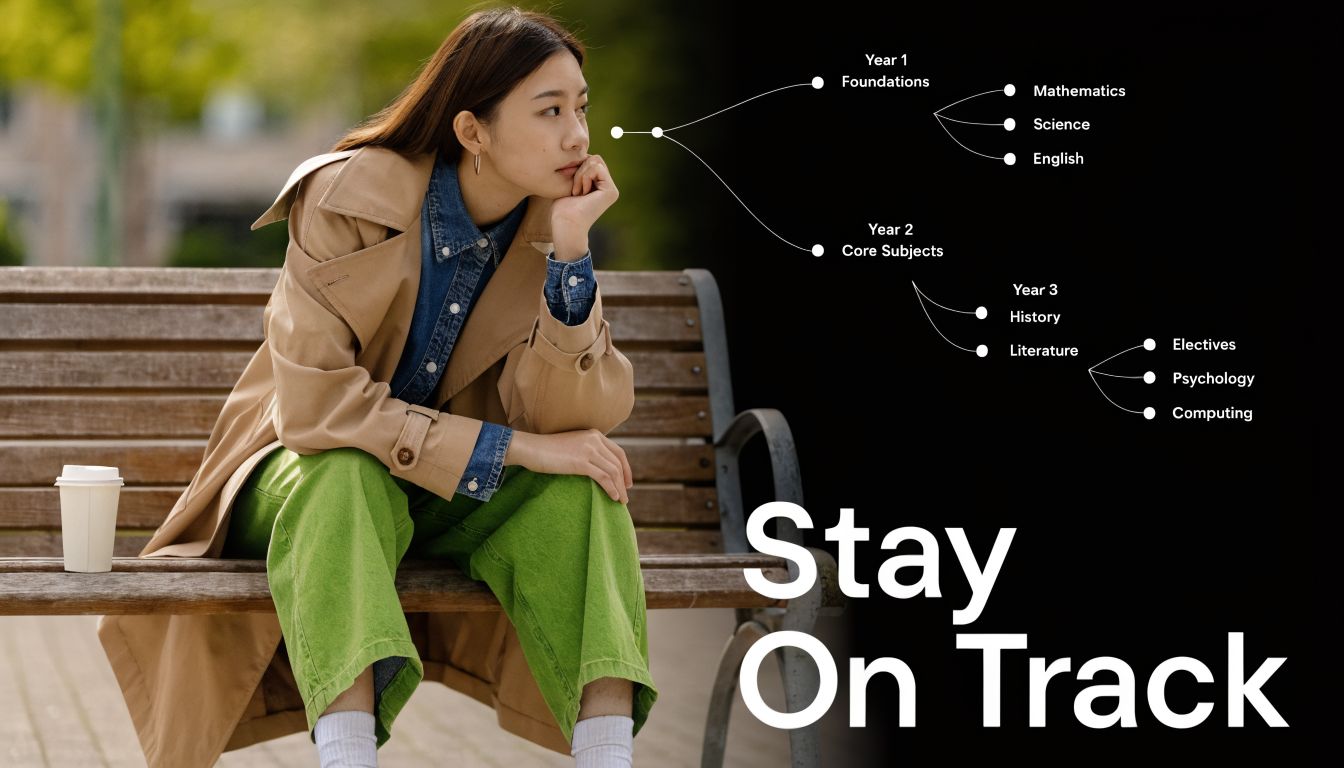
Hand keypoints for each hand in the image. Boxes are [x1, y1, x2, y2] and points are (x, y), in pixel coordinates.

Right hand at [505, 428, 631, 503]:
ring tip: (621, 501)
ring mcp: (588, 450)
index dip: (626, 469)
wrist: (531, 448)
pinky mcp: (581, 462)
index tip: (627, 482)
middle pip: (618, 463)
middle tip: (625, 495)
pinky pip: (603, 477)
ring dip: (619, 488)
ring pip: (613, 471)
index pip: (618, 452)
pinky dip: (611, 489)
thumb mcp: (573, 445)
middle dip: (624, 481)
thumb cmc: (547, 450)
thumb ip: (587, 451)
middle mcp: (594, 439)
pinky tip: (613, 497)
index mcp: (594, 434)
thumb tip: (598, 467)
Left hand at [549, 154, 617, 259]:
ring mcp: (611, 189)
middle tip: (574, 189)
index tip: (571, 187)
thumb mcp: (569, 183)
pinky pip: (596, 168)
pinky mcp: (611, 191)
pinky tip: (582, 193)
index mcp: (600, 185)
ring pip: (595, 160)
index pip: (590, 160)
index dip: (577, 167)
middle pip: (595, 158)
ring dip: (581, 174)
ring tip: (577, 192)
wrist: (565, 223)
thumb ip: (578, 169)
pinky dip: (584, 177)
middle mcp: (608, 187)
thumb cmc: (562, 207)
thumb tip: (581, 152)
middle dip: (579, 169)